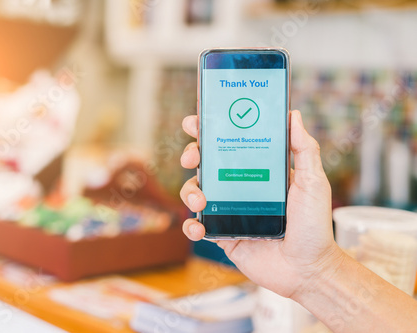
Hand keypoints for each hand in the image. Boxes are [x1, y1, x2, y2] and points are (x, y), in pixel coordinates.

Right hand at [179, 110, 344, 297]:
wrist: (308, 269)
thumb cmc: (314, 225)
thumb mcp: (313, 182)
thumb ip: (305, 149)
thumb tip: (295, 115)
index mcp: (258, 169)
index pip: (230, 144)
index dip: (210, 131)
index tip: (197, 121)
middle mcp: (240, 186)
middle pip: (206, 163)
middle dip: (191, 154)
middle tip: (191, 157)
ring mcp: (229, 210)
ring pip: (196, 191)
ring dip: (189, 190)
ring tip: (200, 199)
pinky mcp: (222, 234)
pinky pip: (198, 225)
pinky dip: (192, 225)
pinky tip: (199, 227)